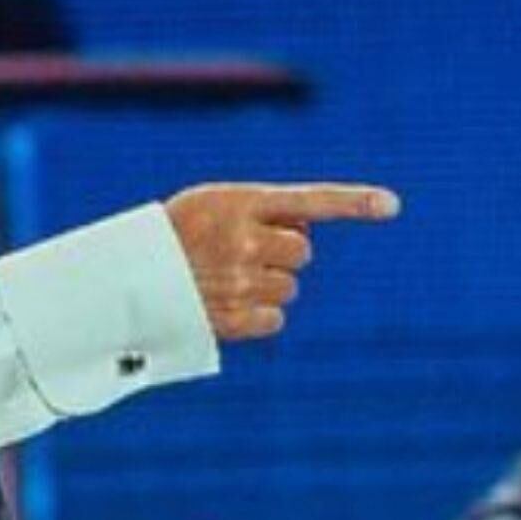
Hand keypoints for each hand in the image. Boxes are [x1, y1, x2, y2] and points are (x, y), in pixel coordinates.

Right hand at [162, 182, 399, 339]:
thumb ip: (261, 211)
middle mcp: (245, 240)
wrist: (126, 279)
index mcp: (241, 203)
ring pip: (289, 287)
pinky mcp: (235, 318)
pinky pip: (276, 319)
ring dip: (267, 284)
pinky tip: (226, 304)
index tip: (393, 205)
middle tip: (239, 253)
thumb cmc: (176, 235)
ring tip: (225, 279)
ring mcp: (241, 281)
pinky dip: (258, 315)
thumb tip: (306, 236)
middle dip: (280, 253)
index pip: (310, 200)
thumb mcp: (213, 206)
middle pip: (302, 252)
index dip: (355, 202)